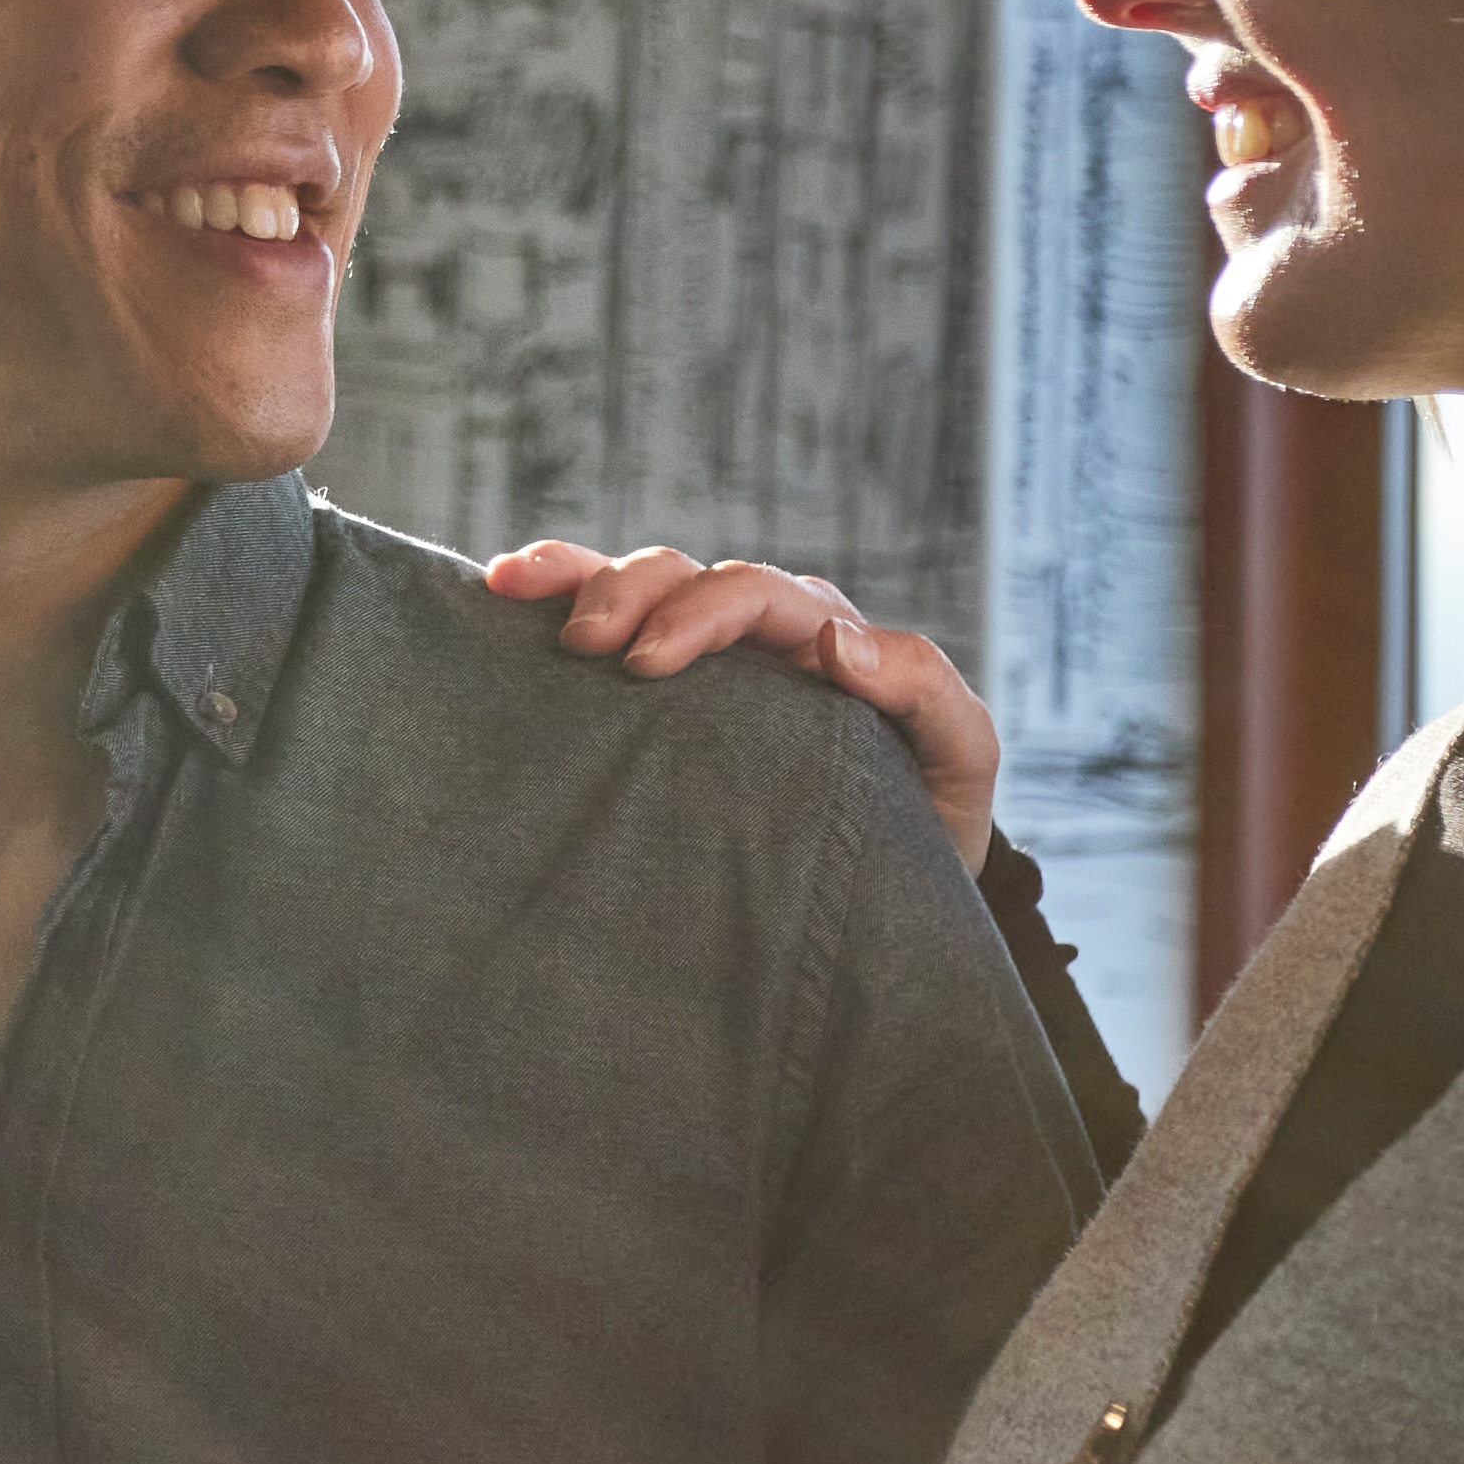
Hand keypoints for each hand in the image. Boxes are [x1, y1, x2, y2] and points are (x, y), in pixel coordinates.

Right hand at [486, 543, 1001, 869]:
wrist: (893, 887)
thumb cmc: (926, 822)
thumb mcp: (958, 758)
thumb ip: (925, 693)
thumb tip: (836, 641)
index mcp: (828, 641)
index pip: (759, 596)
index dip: (701, 614)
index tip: (645, 666)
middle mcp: (764, 634)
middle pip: (689, 575)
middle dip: (630, 593)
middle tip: (585, 647)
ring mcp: (713, 658)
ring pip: (643, 578)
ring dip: (582, 577)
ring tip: (523, 590)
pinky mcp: (664, 688)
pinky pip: (610, 611)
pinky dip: (558, 584)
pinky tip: (505, 587)